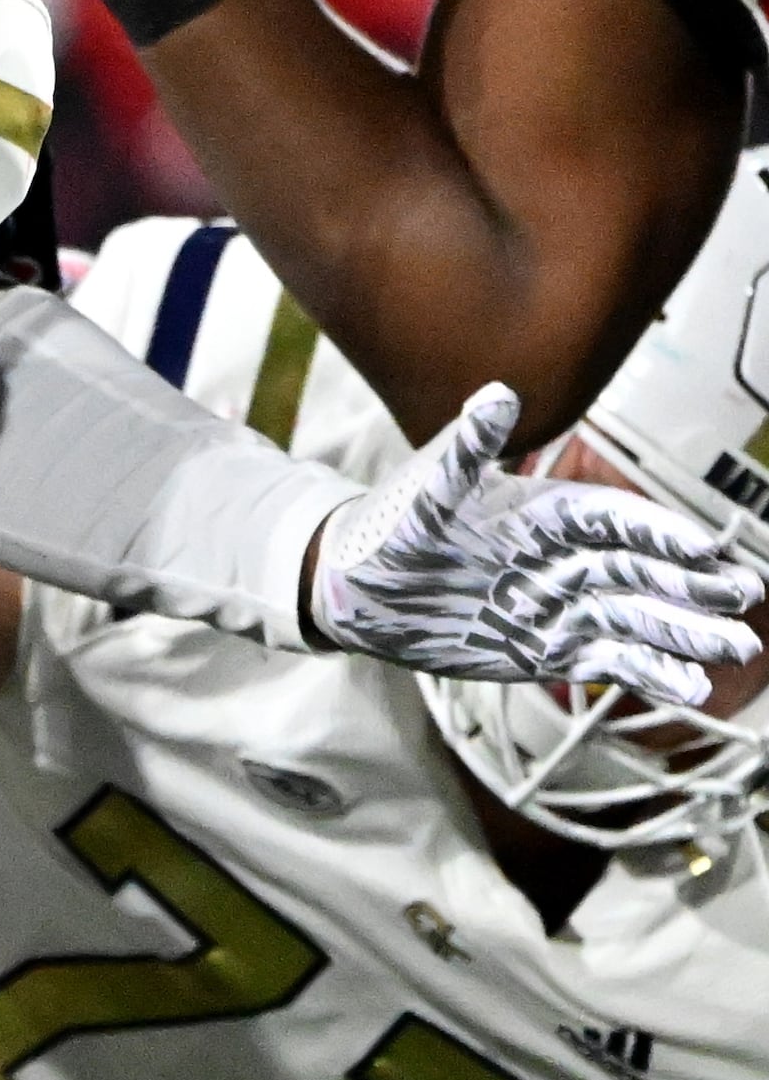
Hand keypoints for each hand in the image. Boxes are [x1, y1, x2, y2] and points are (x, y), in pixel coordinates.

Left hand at [310, 384, 765, 699]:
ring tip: (734, 651)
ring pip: (636, 619)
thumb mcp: (426, 489)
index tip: (707, 549)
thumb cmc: (388, 526)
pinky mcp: (546, 649)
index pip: (617, 520)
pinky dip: (647, 672)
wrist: (351, 589)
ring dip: (685, 634)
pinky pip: (606, 661)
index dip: (662, 533)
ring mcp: (559, 605)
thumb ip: (466, 449)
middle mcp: (563, 558)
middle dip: (694, 585)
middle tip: (746, 597)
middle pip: (643, 570)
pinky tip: (688, 687)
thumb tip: (499, 392)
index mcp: (545, 513)